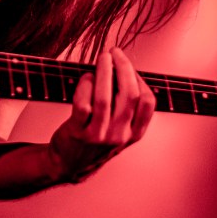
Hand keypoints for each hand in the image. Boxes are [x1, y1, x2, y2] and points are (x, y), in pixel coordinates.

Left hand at [46, 47, 155, 182]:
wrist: (68, 164)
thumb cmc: (96, 140)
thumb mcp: (119, 131)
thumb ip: (126, 107)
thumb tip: (125, 69)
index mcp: (133, 134)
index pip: (148, 103)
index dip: (140, 78)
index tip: (129, 65)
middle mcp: (119, 135)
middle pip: (129, 95)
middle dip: (123, 68)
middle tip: (115, 53)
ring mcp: (99, 135)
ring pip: (104, 98)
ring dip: (104, 72)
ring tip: (102, 57)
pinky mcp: (78, 132)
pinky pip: (83, 104)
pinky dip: (85, 86)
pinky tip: (86, 77)